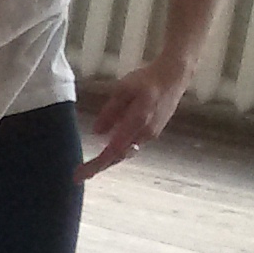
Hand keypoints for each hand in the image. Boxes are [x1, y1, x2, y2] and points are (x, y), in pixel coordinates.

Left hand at [80, 55, 189, 179]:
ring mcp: (151, 134)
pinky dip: (118, 150)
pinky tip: (109, 150)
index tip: (80, 175)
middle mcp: (145, 134)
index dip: (96, 164)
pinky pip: (132, 145)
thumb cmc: (146, 80)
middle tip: (79, 175)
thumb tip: (97, 133)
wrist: (174, 77)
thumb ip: (110, 112)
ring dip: (109, 159)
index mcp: (136, 123)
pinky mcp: (153, 131)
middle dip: (99, 166)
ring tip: (90, 166)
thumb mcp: (122, 90)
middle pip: (119, 156)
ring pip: (126, 151)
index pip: (112, 150)